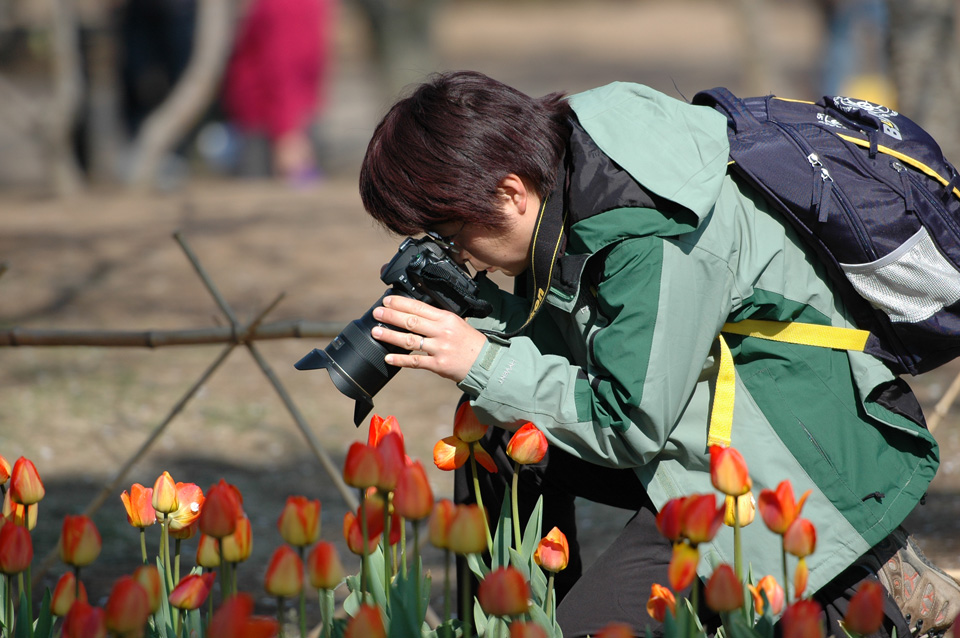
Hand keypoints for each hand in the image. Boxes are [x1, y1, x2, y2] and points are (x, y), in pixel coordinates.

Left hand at [370, 295, 488, 381]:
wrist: (486, 363)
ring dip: (390, 336)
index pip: (419, 307)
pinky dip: (400, 359)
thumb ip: (438, 318)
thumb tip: (415, 312)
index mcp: (446, 318)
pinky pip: (415, 361)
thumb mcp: (457, 323)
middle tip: (377, 313)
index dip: (401, 303)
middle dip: (391, 316)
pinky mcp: (438, 364)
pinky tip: (388, 357)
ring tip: (376, 332)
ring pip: (410, 340)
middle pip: (411, 321)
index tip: (387, 300)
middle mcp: (442, 331)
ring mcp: (440, 348)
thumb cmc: (470, 342)